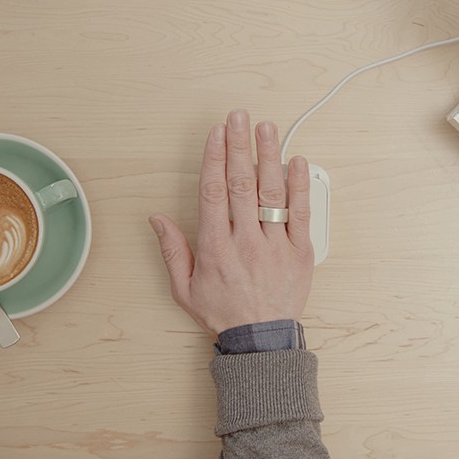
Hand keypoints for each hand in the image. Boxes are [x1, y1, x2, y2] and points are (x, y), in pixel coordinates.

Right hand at [149, 109, 314, 337]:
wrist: (261, 342)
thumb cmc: (223, 314)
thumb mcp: (185, 289)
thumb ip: (172, 250)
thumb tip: (157, 218)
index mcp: (216, 248)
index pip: (214, 193)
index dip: (214, 159)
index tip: (216, 134)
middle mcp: (246, 242)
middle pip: (242, 184)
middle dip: (239, 146)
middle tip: (238, 117)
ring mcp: (275, 245)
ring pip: (272, 193)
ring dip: (268, 156)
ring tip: (266, 127)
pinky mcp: (300, 252)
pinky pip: (301, 214)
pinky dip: (299, 186)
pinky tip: (295, 161)